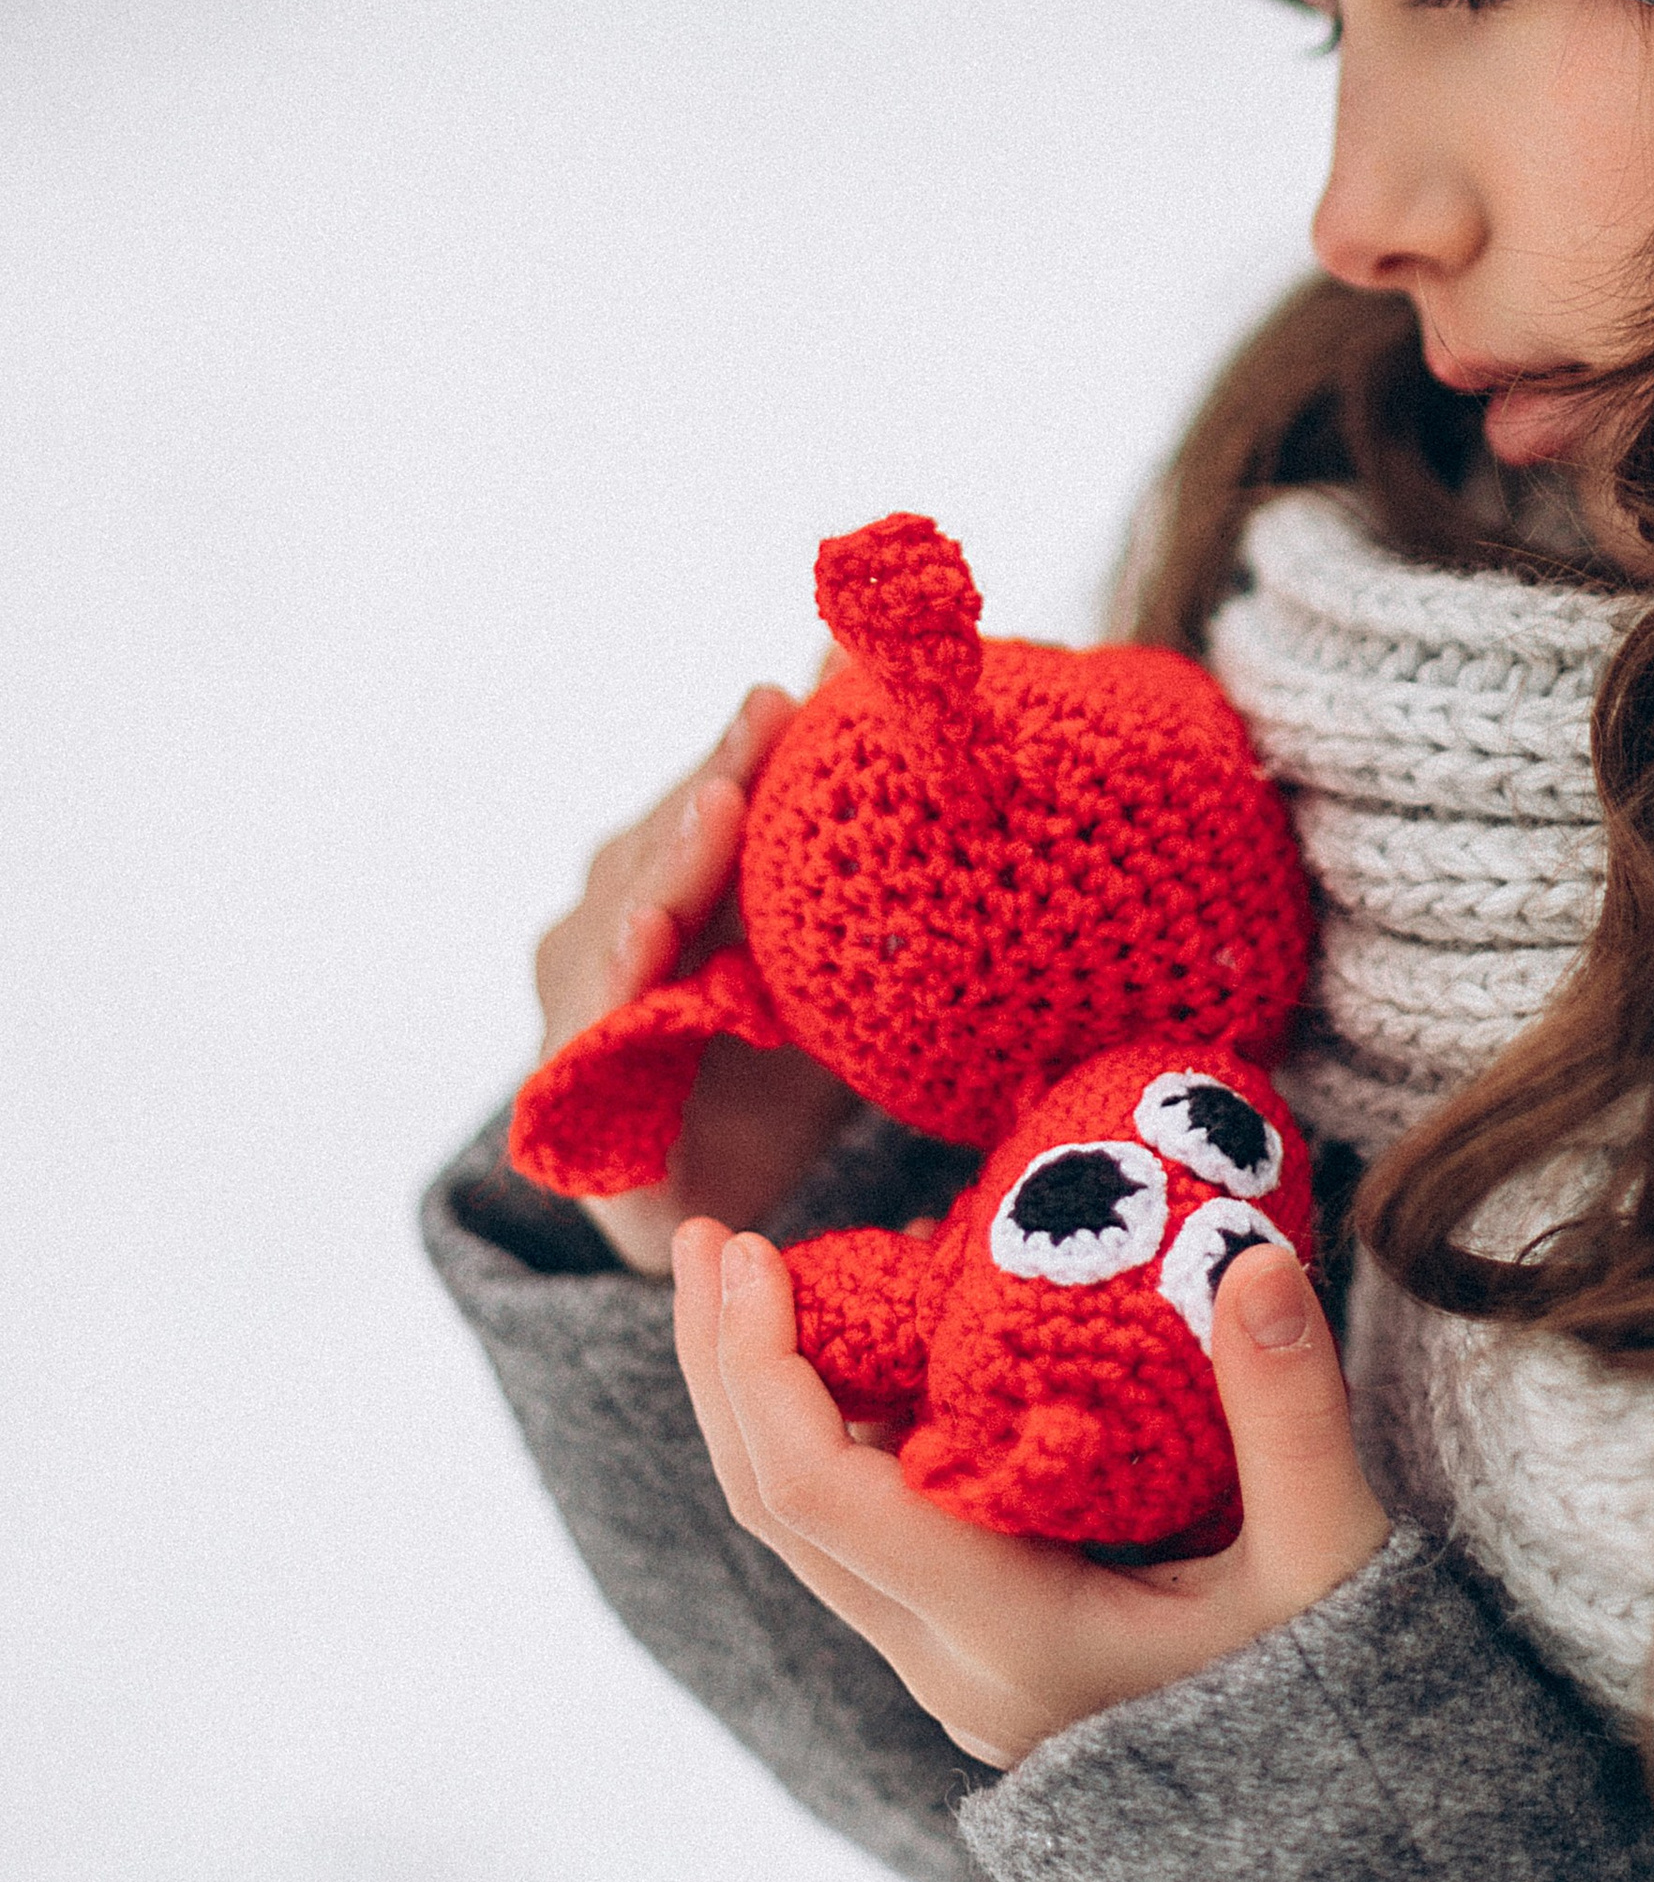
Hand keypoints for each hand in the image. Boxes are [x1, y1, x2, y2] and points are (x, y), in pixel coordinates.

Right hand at [531, 689, 854, 1273]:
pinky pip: (596, 1021)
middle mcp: (612, 925)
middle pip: (664, 843)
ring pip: (627, 910)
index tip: (792, 694)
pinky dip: (625, 977)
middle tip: (765, 721)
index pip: (707, 805)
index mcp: (672, 884)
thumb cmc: (781, 1066)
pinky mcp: (567, 1084)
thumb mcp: (827, 952)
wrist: (727, 1211)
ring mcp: (580, 996)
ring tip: (717, 808)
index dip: (747, 749)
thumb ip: (827, 827)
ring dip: (674, 861)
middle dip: (718, 782)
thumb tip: (858, 670)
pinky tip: (648, 937)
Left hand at [671, 1221, 1392, 1766]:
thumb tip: (1254, 1258)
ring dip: (760, 1398)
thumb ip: (1292, 1413)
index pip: (820, 1497)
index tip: (751, 1255)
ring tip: (754, 1275)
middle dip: (723, 1365)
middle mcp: (947, 1658)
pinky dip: (826, 1432)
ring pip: (803, 1524)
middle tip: (706, 1238)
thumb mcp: (1327, 1558)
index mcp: (1005, 1632)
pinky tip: (861, 1351)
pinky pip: (857, 1532)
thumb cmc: (1326, 1696)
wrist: (1320, 1837)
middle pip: (776, 1507)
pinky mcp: (968, 1645)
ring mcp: (949, 1661)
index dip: (763, 1371)